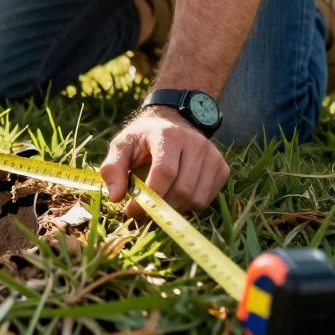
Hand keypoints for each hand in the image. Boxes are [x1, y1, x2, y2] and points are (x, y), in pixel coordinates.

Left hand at [100, 107, 230, 218]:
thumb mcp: (121, 146)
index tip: (131, 211)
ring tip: (157, 205)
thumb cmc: (143, 138)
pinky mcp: (222, 168)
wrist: (172, 121)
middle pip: (182, 189)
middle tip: (142, 214)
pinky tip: (174, 198)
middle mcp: (196, 144)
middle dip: (160, 208)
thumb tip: (115, 197)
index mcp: (169, 136)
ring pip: (196, 199)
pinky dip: (188, 206)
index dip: (149, 197)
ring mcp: (213, 156)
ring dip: (174, 210)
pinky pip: (206, 199)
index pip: (165, 172)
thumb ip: (113, 168)